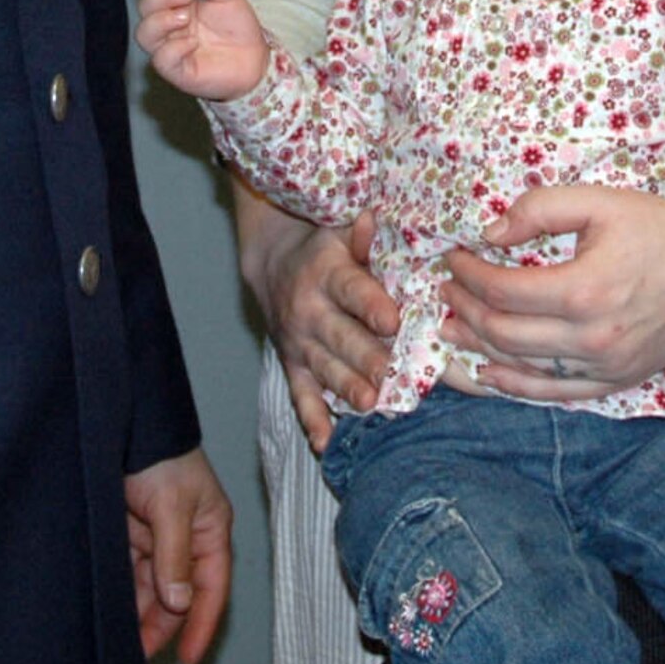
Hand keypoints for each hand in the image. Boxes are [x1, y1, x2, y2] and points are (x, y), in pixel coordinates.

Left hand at [124, 447, 232, 663]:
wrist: (125, 418)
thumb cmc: (163, 454)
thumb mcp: (173, 505)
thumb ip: (174, 557)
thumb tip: (179, 604)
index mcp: (210, 529)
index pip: (211, 588)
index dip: (201, 625)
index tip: (189, 660)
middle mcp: (186, 537)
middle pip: (178, 594)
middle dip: (162, 626)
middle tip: (139, 657)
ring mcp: (158, 535)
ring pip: (151, 587)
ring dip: (139, 613)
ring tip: (121, 642)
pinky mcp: (131, 531)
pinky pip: (129, 572)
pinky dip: (122, 592)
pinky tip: (110, 611)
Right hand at [135, 0, 266, 100]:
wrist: (256, 60)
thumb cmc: (238, 30)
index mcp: (178, 5)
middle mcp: (169, 26)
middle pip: (145, 6)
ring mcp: (170, 48)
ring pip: (144, 33)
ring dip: (162, 20)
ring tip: (186, 16)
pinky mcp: (177, 70)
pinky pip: (161, 59)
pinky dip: (174, 47)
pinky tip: (193, 42)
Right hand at [232, 176, 398, 449]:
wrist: (271, 261)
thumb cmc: (324, 246)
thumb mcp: (338, 228)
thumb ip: (361, 233)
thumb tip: (375, 219)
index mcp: (326, 272)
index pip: (351, 289)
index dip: (370, 305)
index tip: (392, 321)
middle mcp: (309, 309)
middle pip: (340, 336)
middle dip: (365, 356)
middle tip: (389, 374)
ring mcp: (299, 341)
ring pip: (325, 368)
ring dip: (347, 387)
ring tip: (370, 403)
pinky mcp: (292, 364)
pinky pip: (300, 395)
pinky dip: (312, 420)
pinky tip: (324, 444)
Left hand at [437, 183, 664, 398]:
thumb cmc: (657, 226)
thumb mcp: (597, 200)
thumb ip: (539, 209)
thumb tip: (489, 232)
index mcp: (585, 291)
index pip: (503, 291)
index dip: (468, 275)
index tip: (452, 258)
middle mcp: (593, 339)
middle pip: (504, 334)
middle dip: (465, 311)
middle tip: (443, 292)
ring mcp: (607, 367)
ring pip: (523, 369)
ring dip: (479, 349)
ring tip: (449, 330)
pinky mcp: (618, 381)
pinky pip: (556, 393)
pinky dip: (516, 387)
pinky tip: (490, 372)